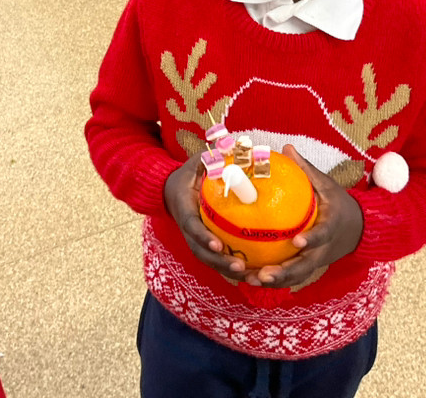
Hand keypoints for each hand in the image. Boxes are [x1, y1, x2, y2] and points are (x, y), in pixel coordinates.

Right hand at [163, 154, 247, 281]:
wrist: (171, 188)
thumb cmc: (191, 172)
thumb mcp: (200, 160)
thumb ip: (217, 156)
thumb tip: (247, 148)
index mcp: (184, 207)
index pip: (191, 224)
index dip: (202, 236)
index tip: (218, 244)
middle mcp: (187, 227)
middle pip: (200, 251)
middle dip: (219, 262)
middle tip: (240, 267)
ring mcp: (194, 238)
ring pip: (209, 259)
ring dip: (227, 271)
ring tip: (251, 276)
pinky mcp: (203, 243)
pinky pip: (217, 258)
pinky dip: (232, 267)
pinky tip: (254, 273)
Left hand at [246, 144, 363, 288]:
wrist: (359, 229)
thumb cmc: (339, 203)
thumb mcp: (327, 184)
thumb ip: (306, 170)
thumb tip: (286, 147)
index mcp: (331, 225)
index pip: (323, 234)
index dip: (311, 239)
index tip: (296, 241)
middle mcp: (325, 248)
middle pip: (306, 265)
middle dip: (286, 273)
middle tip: (264, 274)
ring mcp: (318, 260)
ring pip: (298, 276)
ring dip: (277, 281)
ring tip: (253, 280)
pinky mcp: (310, 266)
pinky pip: (292, 276)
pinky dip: (275, 280)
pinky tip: (252, 279)